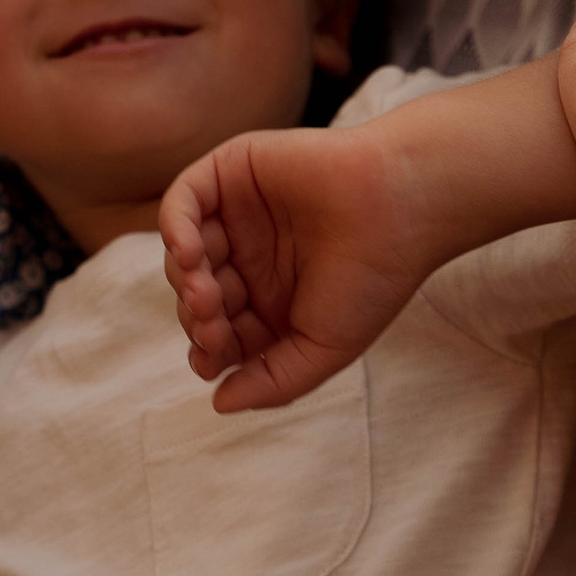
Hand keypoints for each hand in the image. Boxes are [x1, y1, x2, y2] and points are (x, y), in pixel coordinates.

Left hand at [161, 122, 444, 410]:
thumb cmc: (371, 279)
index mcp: (271, 300)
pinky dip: (174, 229)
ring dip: (183, 280)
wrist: (401, 207)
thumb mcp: (323, 350)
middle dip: (197, 318)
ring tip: (207, 295)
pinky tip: (190, 254)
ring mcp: (238, 214)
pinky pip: (183, 201)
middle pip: (195, 295)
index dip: (207, 350)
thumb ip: (273, 382)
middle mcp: (250, 258)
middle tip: (214, 324)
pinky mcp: (233, 171)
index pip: (219, 332)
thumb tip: (219, 404)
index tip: (213, 360)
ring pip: (183, 253)